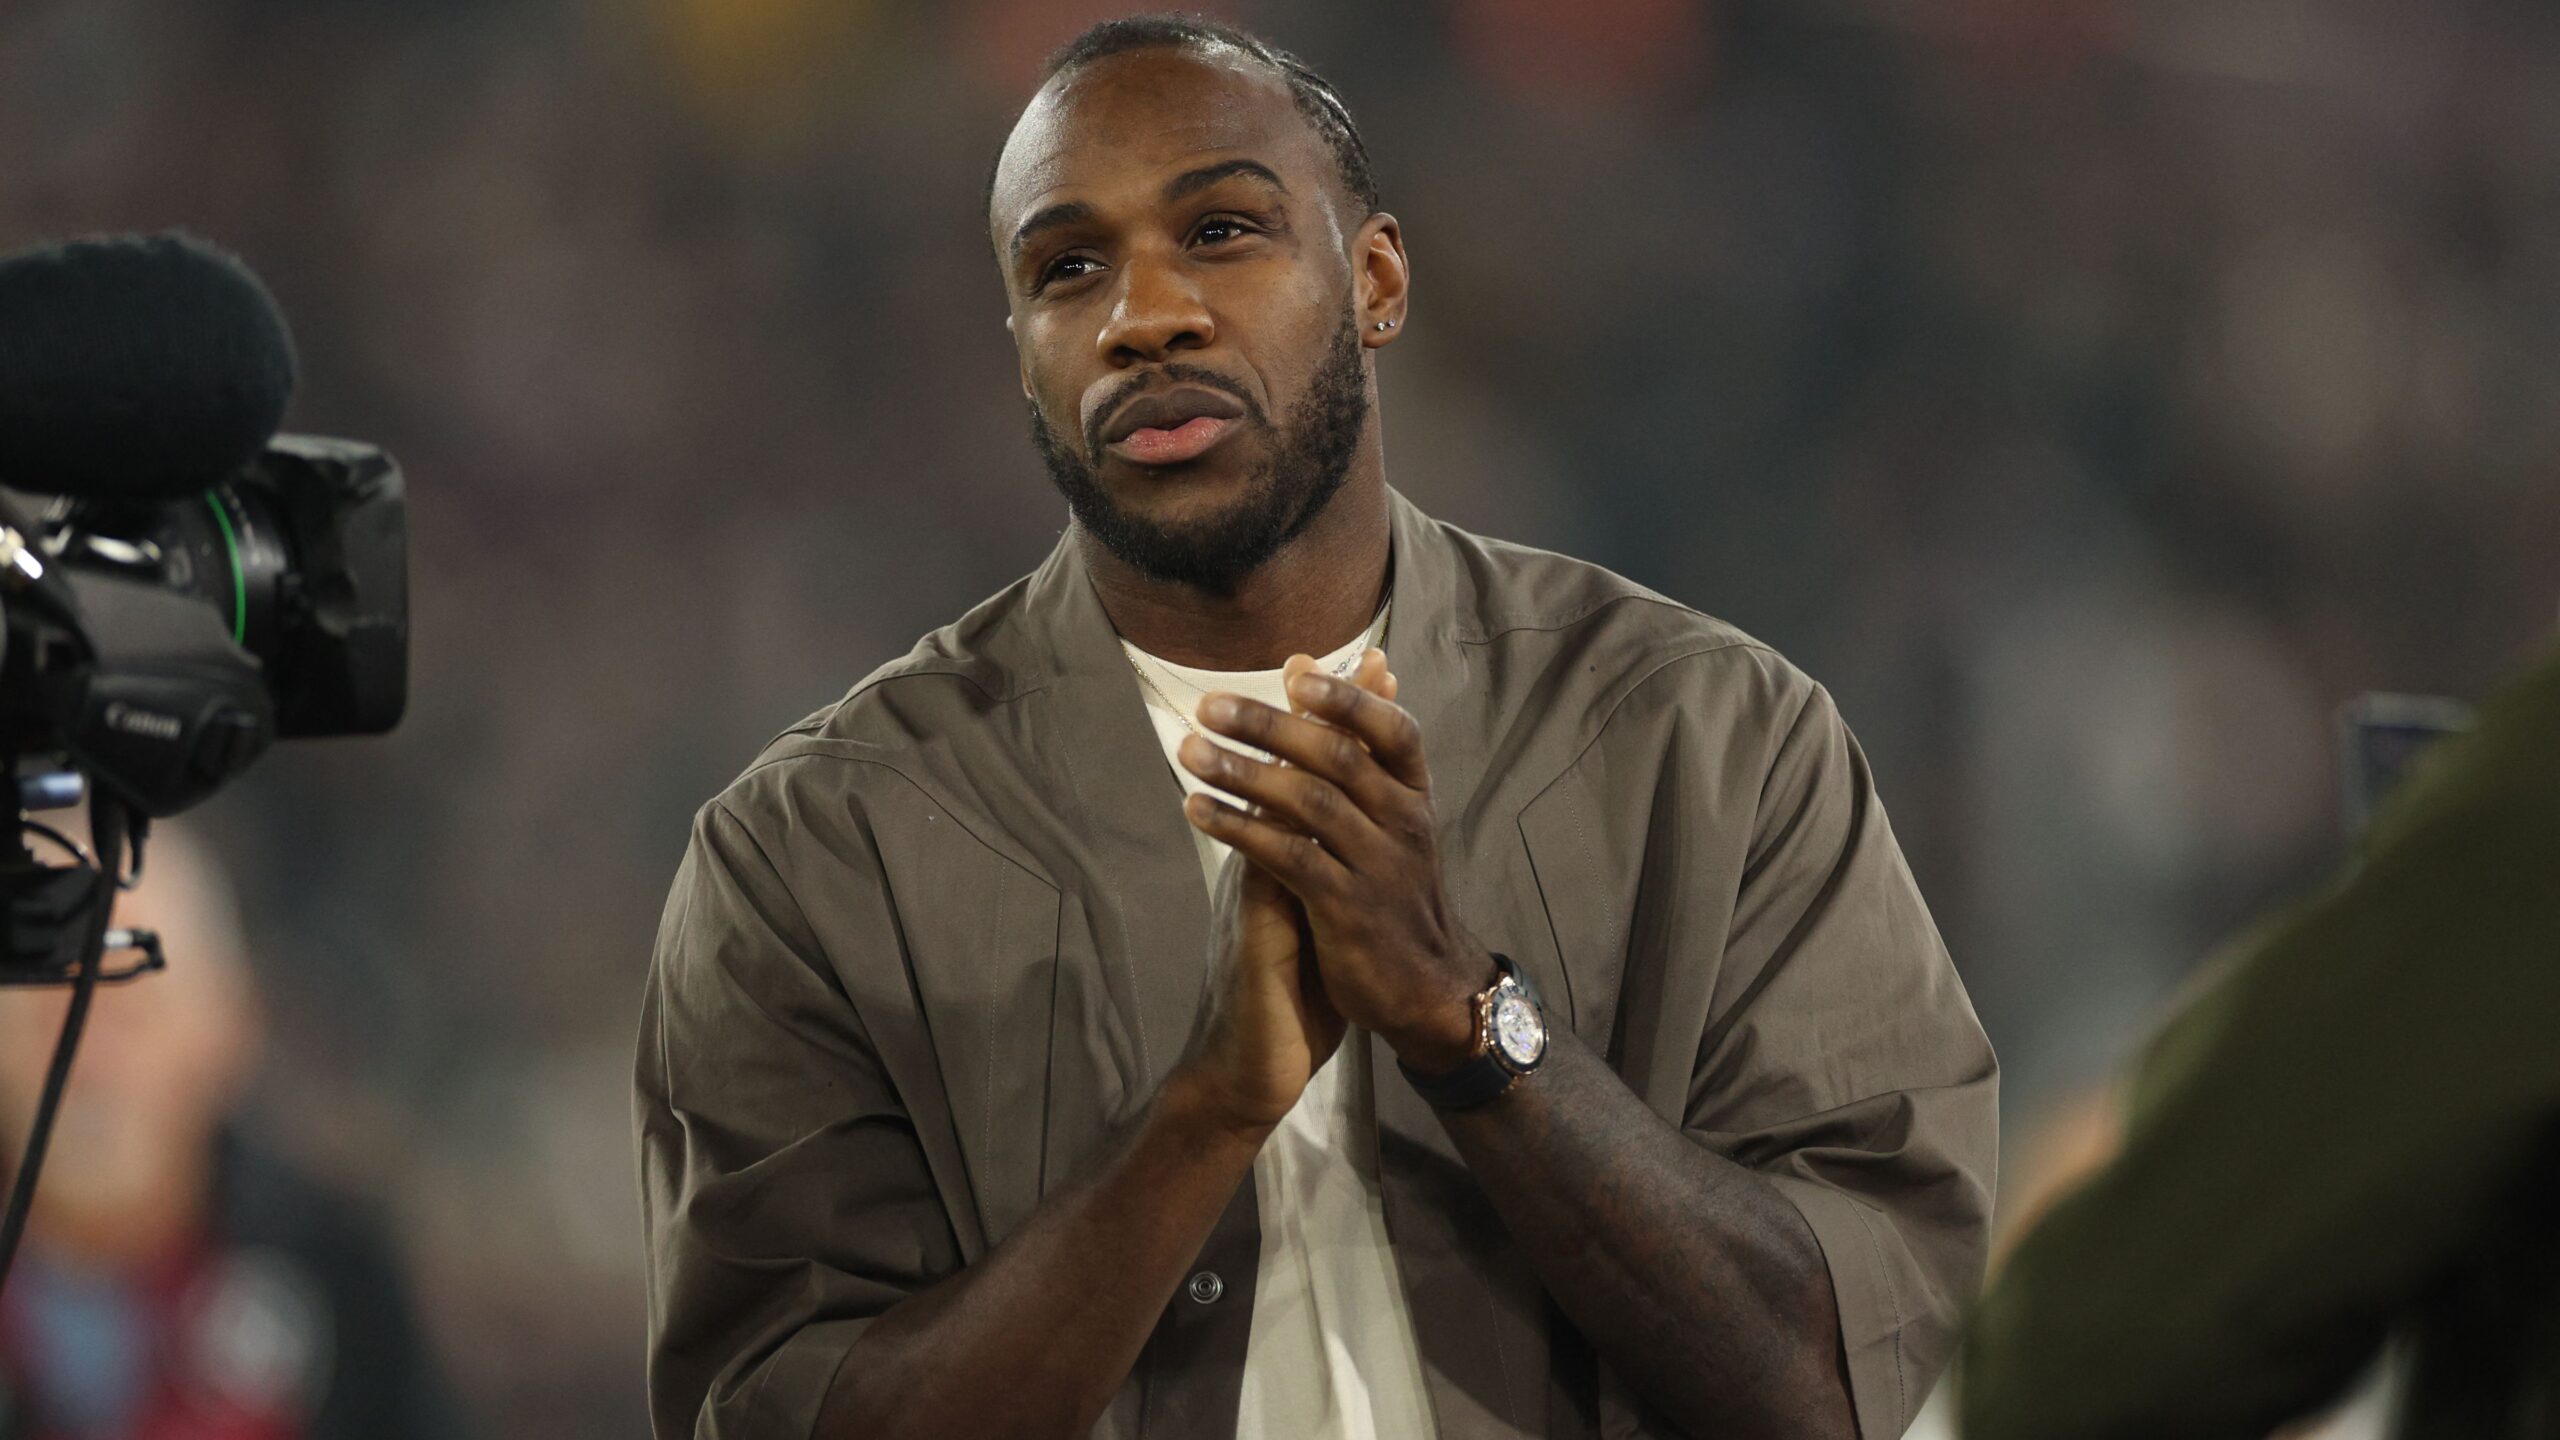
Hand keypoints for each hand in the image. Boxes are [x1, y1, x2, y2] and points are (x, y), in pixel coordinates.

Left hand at [1177, 655, 1489, 1074]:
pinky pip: (1290, 859)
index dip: (1348, 700)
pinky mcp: (1348, 911)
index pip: (1394, 732)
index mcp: (1415, 797)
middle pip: (1338, 759)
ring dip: (1245, 775)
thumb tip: (1303, 666)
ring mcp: (1378, 867)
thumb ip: (1345, 747)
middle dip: (1271, 727)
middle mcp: (1404, 824)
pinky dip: (1241, 830)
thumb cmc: (1392, 892)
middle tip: (1209, 706)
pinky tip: (1199, 811)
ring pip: (1310, 805)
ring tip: (1191, 754)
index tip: (1295, 675)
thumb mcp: (1385, 819)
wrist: (1428, 990)